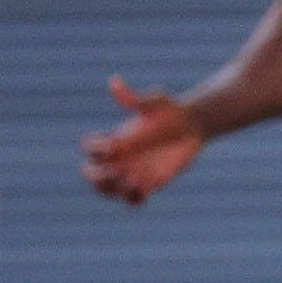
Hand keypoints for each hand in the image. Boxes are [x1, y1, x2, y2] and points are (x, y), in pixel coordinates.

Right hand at [81, 78, 203, 203]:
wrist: (192, 127)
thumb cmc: (169, 112)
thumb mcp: (154, 103)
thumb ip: (134, 98)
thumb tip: (114, 82)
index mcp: (114, 139)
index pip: (90, 149)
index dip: (96, 149)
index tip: (116, 145)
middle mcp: (118, 158)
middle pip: (91, 174)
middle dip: (97, 177)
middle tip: (117, 172)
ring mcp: (131, 173)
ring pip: (108, 191)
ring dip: (116, 190)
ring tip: (136, 182)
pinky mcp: (149, 184)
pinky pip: (133, 200)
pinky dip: (134, 199)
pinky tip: (147, 190)